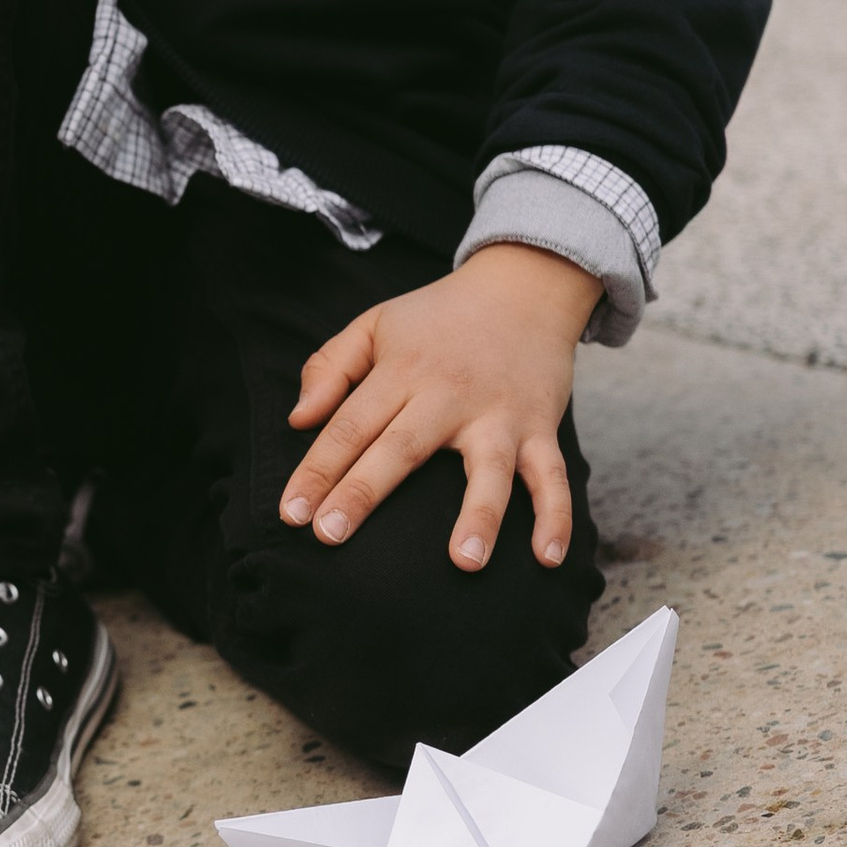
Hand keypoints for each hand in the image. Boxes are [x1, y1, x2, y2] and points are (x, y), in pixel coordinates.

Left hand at [278, 244, 601, 572]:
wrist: (523, 284)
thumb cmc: (437, 316)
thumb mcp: (375, 324)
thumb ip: (329, 367)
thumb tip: (298, 420)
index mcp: (401, 372)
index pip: (349, 426)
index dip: (317, 469)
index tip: (291, 513)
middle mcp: (449, 395)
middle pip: (401, 449)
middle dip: (363, 492)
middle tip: (329, 536)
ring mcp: (499, 414)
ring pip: (490, 470)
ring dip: (480, 516)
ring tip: (464, 562)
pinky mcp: (541, 427)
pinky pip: (553, 477)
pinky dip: (555, 516)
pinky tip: (549, 557)